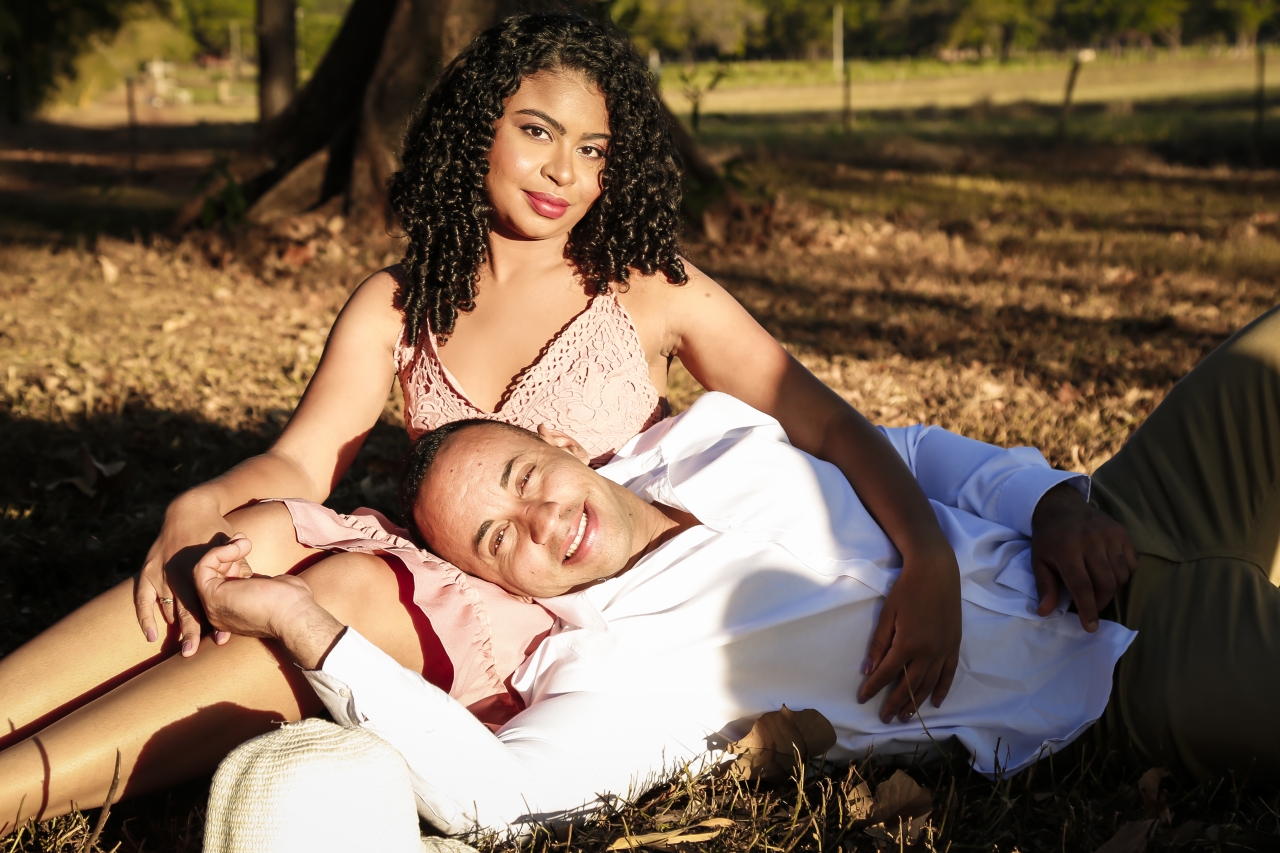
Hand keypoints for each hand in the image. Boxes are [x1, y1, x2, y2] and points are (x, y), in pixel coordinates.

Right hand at [136, 493, 246, 654]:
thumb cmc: (217, 530)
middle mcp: (176, 572)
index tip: (221, 641)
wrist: (189, 509)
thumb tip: (251, 587)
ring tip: (181, 648)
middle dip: (189, 632)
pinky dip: (145, 617)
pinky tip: (152, 636)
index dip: (213, 622)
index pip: (206, 601)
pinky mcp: (147, 570)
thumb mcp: (232, 547)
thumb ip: (241, 568)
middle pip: (183, 609)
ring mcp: (159, 572)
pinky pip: (141, 598)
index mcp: (198, 567)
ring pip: (166, 607)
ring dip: (173, 627)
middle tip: (191, 654)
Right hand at [194, 536, 342, 668]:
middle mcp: (217, 610)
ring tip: (244, 543)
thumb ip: (255, 582)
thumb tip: (251, 575)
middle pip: (213, 573)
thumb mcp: (269, 586)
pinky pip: (203, 567)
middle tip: (244, 540)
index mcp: (232, 609)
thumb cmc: (290, 602)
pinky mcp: (210, 596)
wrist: (293, 614)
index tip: (247, 546)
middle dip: (227, 552)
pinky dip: (217, 553)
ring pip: (205, 569)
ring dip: (223, 550)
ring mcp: (212, 605)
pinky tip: (236, 548)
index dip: (232, 561)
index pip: (223, 579)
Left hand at [858, 545, 962, 722]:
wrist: (936, 571)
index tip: (863, 699)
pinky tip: (935, 702)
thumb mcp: (887, 614)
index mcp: (908, 644)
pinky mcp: (954, 645)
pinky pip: (949, 674)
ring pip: (929, 684)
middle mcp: (928, 652)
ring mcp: (944, 650)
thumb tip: (868, 670)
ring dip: (917, 702)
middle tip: (884, 718)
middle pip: (909, 685)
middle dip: (895, 703)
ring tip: (906, 716)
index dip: (873, 688)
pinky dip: (942, 690)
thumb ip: (878, 644)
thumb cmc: (907, 589)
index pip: (886, 673)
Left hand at [1030, 483, 1135, 631]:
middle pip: (1105, 584)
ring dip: (1112, 588)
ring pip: (1120, 576)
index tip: (1091, 627)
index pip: (1082, 587)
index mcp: (1067, 551)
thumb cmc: (1048, 538)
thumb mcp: (1039, 561)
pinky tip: (1109, 572)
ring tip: (1098, 587)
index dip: (1088, 609)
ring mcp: (1109, 535)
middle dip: (1100, 601)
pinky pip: (1131, 563)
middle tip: (1092, 605)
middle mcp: (1090, 542)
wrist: (1060, 506)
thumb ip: (1045, 587)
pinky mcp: (1121, 532)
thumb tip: (1045, 612)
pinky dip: (1123, 573)